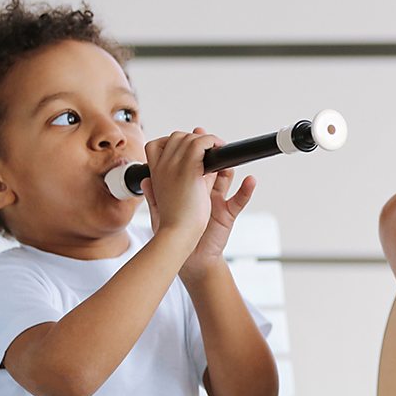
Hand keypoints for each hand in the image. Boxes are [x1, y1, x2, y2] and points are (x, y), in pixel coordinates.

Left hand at [142, 128, 256, 279]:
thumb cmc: (177, 236)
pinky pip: (240, 200)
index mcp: (188, 187)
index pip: (191, 164)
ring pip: (225, 178)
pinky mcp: (228, 214)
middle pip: (210, 166)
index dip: (192, 150)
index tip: (191, 137)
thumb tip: (145, 179)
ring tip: (227, 163)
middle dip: (211, 153)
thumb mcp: (160, 214)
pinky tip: (250, 181)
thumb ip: (154, 196)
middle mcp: (204, 190)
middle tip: (212, 144)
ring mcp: (218, 201)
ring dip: (228, 168)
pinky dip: (247, 190)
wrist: (190, 258)